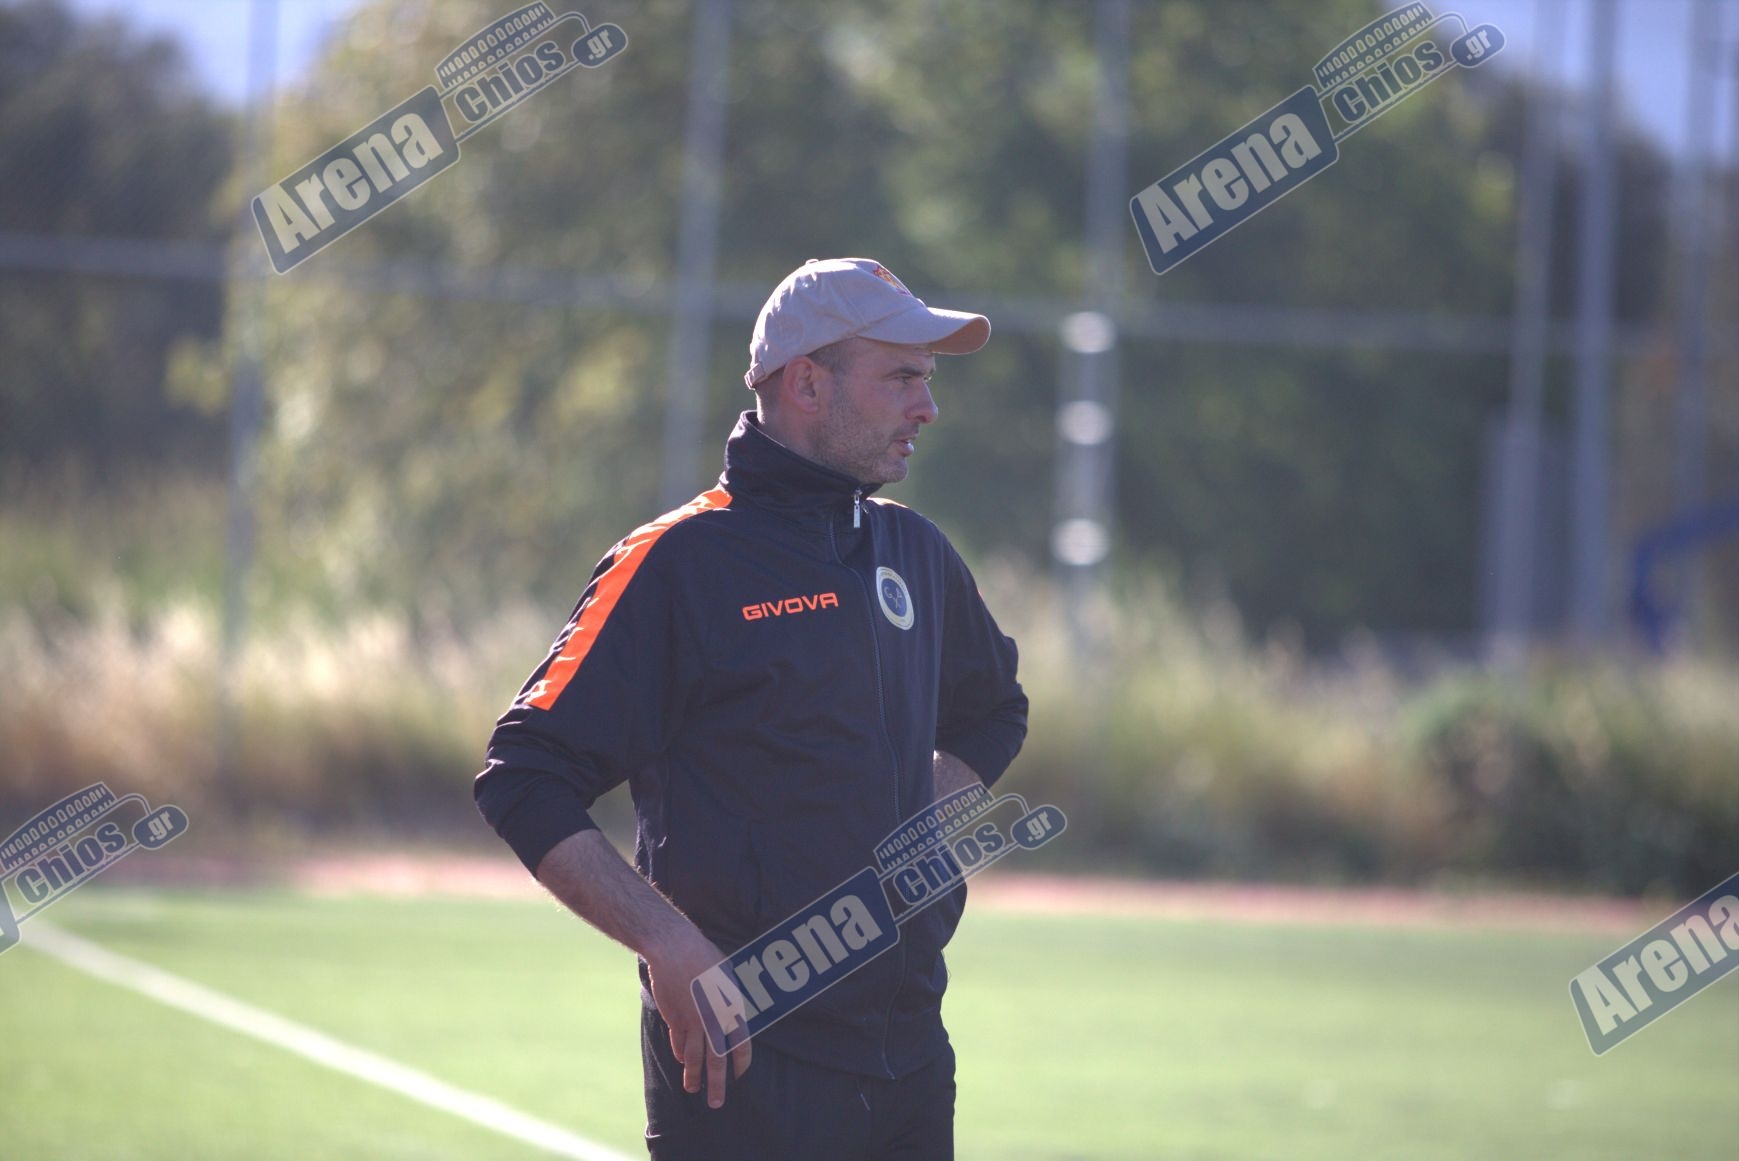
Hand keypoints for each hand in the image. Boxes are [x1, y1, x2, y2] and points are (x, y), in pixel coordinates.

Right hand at [644, 924, 752, 1108]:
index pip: (741, 1045)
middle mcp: (713, 1021)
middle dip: (716, 1085)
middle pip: (716, 1061)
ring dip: (693, 1076)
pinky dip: (679, 1055)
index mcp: (732, 1009)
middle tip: (716, 1104)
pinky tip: (681, 1062)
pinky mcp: (674, 1020)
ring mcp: (692, 1023)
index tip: (739, 1076)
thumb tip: (734, 1014)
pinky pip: (678, 1043)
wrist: (675, 950)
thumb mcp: (727, 975)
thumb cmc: (705, 956)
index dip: (740, 1063)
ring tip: (692, 1089)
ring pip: (693, 1057)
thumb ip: (730, 999)